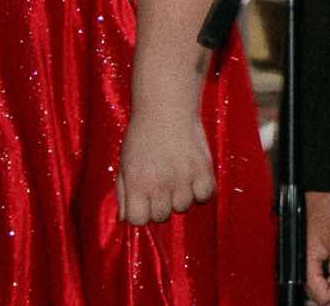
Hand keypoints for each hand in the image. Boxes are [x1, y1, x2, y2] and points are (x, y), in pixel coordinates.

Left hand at [116, 108, 214, 224]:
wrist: (166, 109)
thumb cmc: (142, 136)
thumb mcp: (125, 166)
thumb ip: (124, 194)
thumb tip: (124, 218)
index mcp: (137, 185)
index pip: (138, 221)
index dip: (140, 212)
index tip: (143, 201)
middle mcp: (160, 185)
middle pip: (161, 216)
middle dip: (160, 205)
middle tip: (161, 187)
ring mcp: (183, 177)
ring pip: (183, 207)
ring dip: (180, 197)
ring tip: (177, 179)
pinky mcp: (203, 168)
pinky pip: (205, 195)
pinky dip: (201, 191)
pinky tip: (193, 179)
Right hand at [305, 192, 329, 303]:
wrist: (314, 199)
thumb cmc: (323, 212)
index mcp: (305, 266)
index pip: (321, 295)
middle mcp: (300, 269)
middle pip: (316, 296)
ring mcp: (302, 266)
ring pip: (314, 289)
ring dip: (328, 286)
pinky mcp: (305, 261)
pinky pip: (314, 279)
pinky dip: (324, 279)